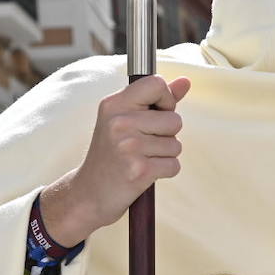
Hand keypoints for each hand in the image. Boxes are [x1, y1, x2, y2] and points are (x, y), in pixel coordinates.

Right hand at [41, 76, 191, 246]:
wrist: (88, 193)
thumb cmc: (111, 154)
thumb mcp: (125, 119)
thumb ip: (157, 99)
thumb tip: (186, 81)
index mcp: (114, 104)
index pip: (156, 83)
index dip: (166, 99)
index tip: (156, 113)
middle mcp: (120, 122)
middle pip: (174, 120)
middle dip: (167, 134)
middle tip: (142, 144)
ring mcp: (129, 147)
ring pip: (176, 145)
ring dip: (164, 155)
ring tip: (140, 158)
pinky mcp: (139, 170)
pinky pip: (174, 165)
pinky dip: (164, 171)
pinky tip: (144, 173)